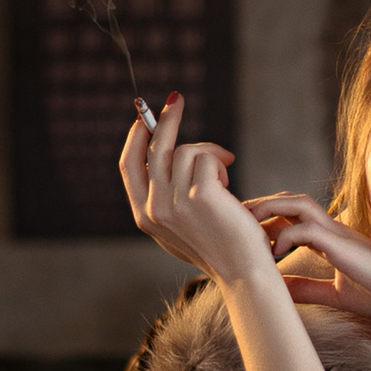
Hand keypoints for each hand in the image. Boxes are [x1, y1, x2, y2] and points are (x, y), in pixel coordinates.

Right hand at [119, 94, 270, 279]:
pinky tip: (230, 188)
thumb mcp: (179, 224)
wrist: (242, 271)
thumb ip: (164, 195)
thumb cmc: (217, 246)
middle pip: (154, 147)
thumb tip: (160, 151)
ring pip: (186, 151)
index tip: (144, 117)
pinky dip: (221, 164)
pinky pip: (208, 158)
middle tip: (176, 99)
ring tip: (224, 178)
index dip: (135, 137)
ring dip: (209, 155)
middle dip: (166, 118)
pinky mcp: (201, 194)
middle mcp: (153, 208)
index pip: (128, 165)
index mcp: (143, 215)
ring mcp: (175, 201)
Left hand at [246, 194, 370, 318]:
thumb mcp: (335, 293)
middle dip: (259, 207)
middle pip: (289, 201)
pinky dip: (284, 239)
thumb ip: (308, 288)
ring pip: (295, 204)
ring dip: (267, 211)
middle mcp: (332, 229)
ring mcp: (337, 233)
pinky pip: (305, 230)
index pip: (292, 216)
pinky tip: (275, 256)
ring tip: (247, 229)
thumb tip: (279, 290)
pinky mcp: (341, 244)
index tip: (245, 234)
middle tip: (234, 222)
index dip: (267, 219)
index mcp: (331, 238)